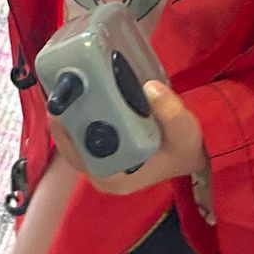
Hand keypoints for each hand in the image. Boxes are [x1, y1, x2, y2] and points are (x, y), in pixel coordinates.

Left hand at [49, 79, 208, 197]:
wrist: (191, 152)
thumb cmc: (185, 149)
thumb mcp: (185, 134)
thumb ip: (172, 114)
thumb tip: (149, 88)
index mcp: (113, 177)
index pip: (77, 156)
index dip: (66, 130)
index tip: (61, 105)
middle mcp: (100, 171)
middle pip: (70, 141)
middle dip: (65, 112)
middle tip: (63, 81)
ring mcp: (99, 159)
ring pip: (74, 131)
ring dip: (71, 106)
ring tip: (67, 76)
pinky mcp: (102, 145)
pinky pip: (83, 125)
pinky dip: (80, 106)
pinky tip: (80, 83)